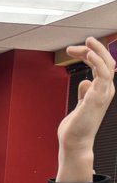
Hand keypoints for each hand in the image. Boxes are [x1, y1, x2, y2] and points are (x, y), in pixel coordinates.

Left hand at [58, 37, 115, 179]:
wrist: (74, 143)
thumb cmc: (76, 128)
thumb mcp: (81, 105)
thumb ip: (85, 93)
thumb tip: (85, 82)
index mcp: (102, 90)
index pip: (101, 66)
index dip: (90, 55)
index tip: (75, 50)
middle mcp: (105, 90)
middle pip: (107, 62)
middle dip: (97, 48)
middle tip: (86, 39)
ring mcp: (103, 94)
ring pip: (108, 65)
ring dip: (98, 51)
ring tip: (87, 42)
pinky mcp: (97, 98)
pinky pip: (103, 74)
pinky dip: (96, 62)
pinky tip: (88, 54)